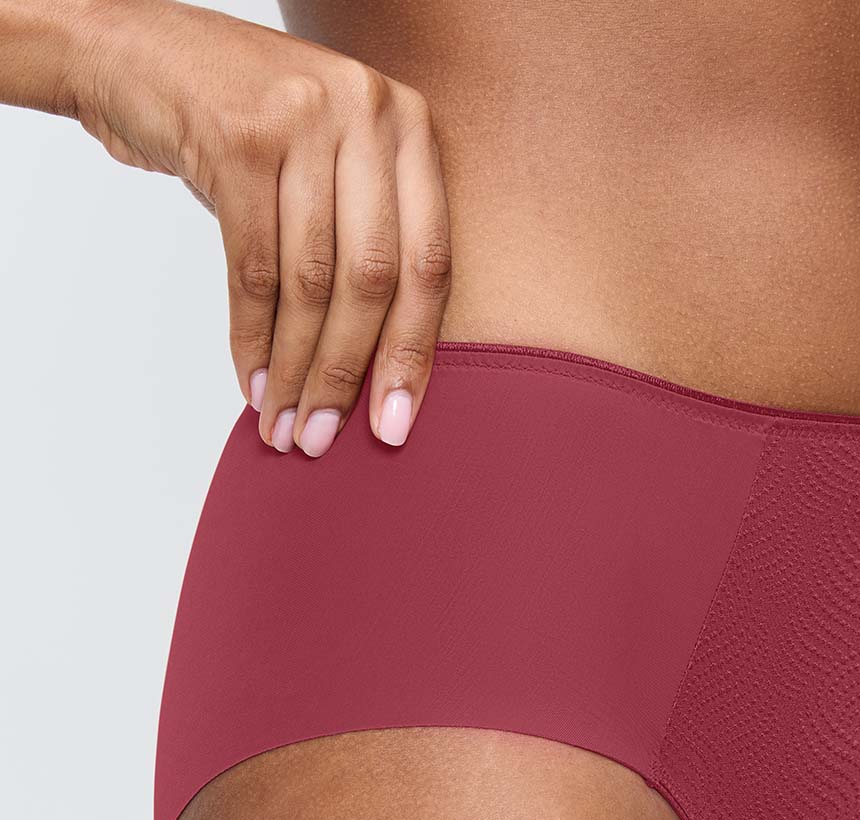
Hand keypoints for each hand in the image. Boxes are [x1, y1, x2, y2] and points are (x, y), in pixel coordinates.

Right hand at [73, 0, 450, 453]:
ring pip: (312, 281)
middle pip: (374, 279)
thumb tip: (383, 373)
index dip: (413, 354)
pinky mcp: (240, 138)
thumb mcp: (333, 168)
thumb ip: (369, 245)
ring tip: (285, 424)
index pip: (430, 264)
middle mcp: (369, 117)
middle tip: (327, 436)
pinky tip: (253, 380)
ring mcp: (305, 122)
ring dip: (297, 368)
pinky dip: (252, 337)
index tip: (395, 425)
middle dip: (350, 373)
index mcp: (411, 131)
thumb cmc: (253, 131)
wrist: (142, 56)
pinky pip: (255, 269)